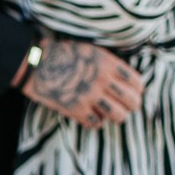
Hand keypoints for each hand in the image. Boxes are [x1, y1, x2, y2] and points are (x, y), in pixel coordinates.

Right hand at [18, 36, 144, 129]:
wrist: (36, 63)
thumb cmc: (63, 54)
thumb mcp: (91, 51)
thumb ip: (110, 64)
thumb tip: (127, 81)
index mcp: (107, 62)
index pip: (136, 82)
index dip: (138, 90)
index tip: (134, 92)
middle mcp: (102, 79)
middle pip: (132, 102)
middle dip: (132, 106)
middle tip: (127, 106)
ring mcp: (89, 96)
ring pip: (119, 116)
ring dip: (117, 116)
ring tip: (112, 113)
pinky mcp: (76, 109)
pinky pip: (97, 123)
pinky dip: (96, 121)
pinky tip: (92, 115)